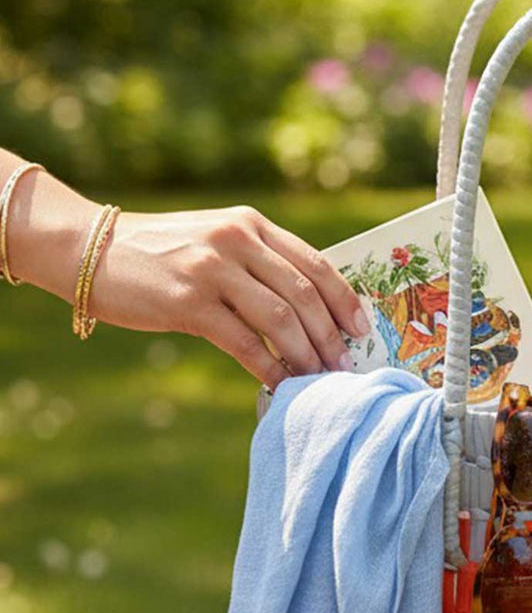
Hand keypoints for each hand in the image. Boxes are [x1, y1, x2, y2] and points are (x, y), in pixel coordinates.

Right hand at [91, 206, 368, 388]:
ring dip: (307, 356)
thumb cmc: (161, 253)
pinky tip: (282, 386)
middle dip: (331, 336)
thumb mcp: (216, 242)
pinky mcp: (188, 302)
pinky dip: (270, 368)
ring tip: (321, 380)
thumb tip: (310, 313)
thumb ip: (259, 264)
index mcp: (251, 226)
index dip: (344, 300)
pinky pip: (244, 343)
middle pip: (304, 295)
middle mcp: (237, 241)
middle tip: (345, 366)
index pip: (314, 264)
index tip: (361, 329)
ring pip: (280, 320)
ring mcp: (212, 270)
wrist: (88, 248)